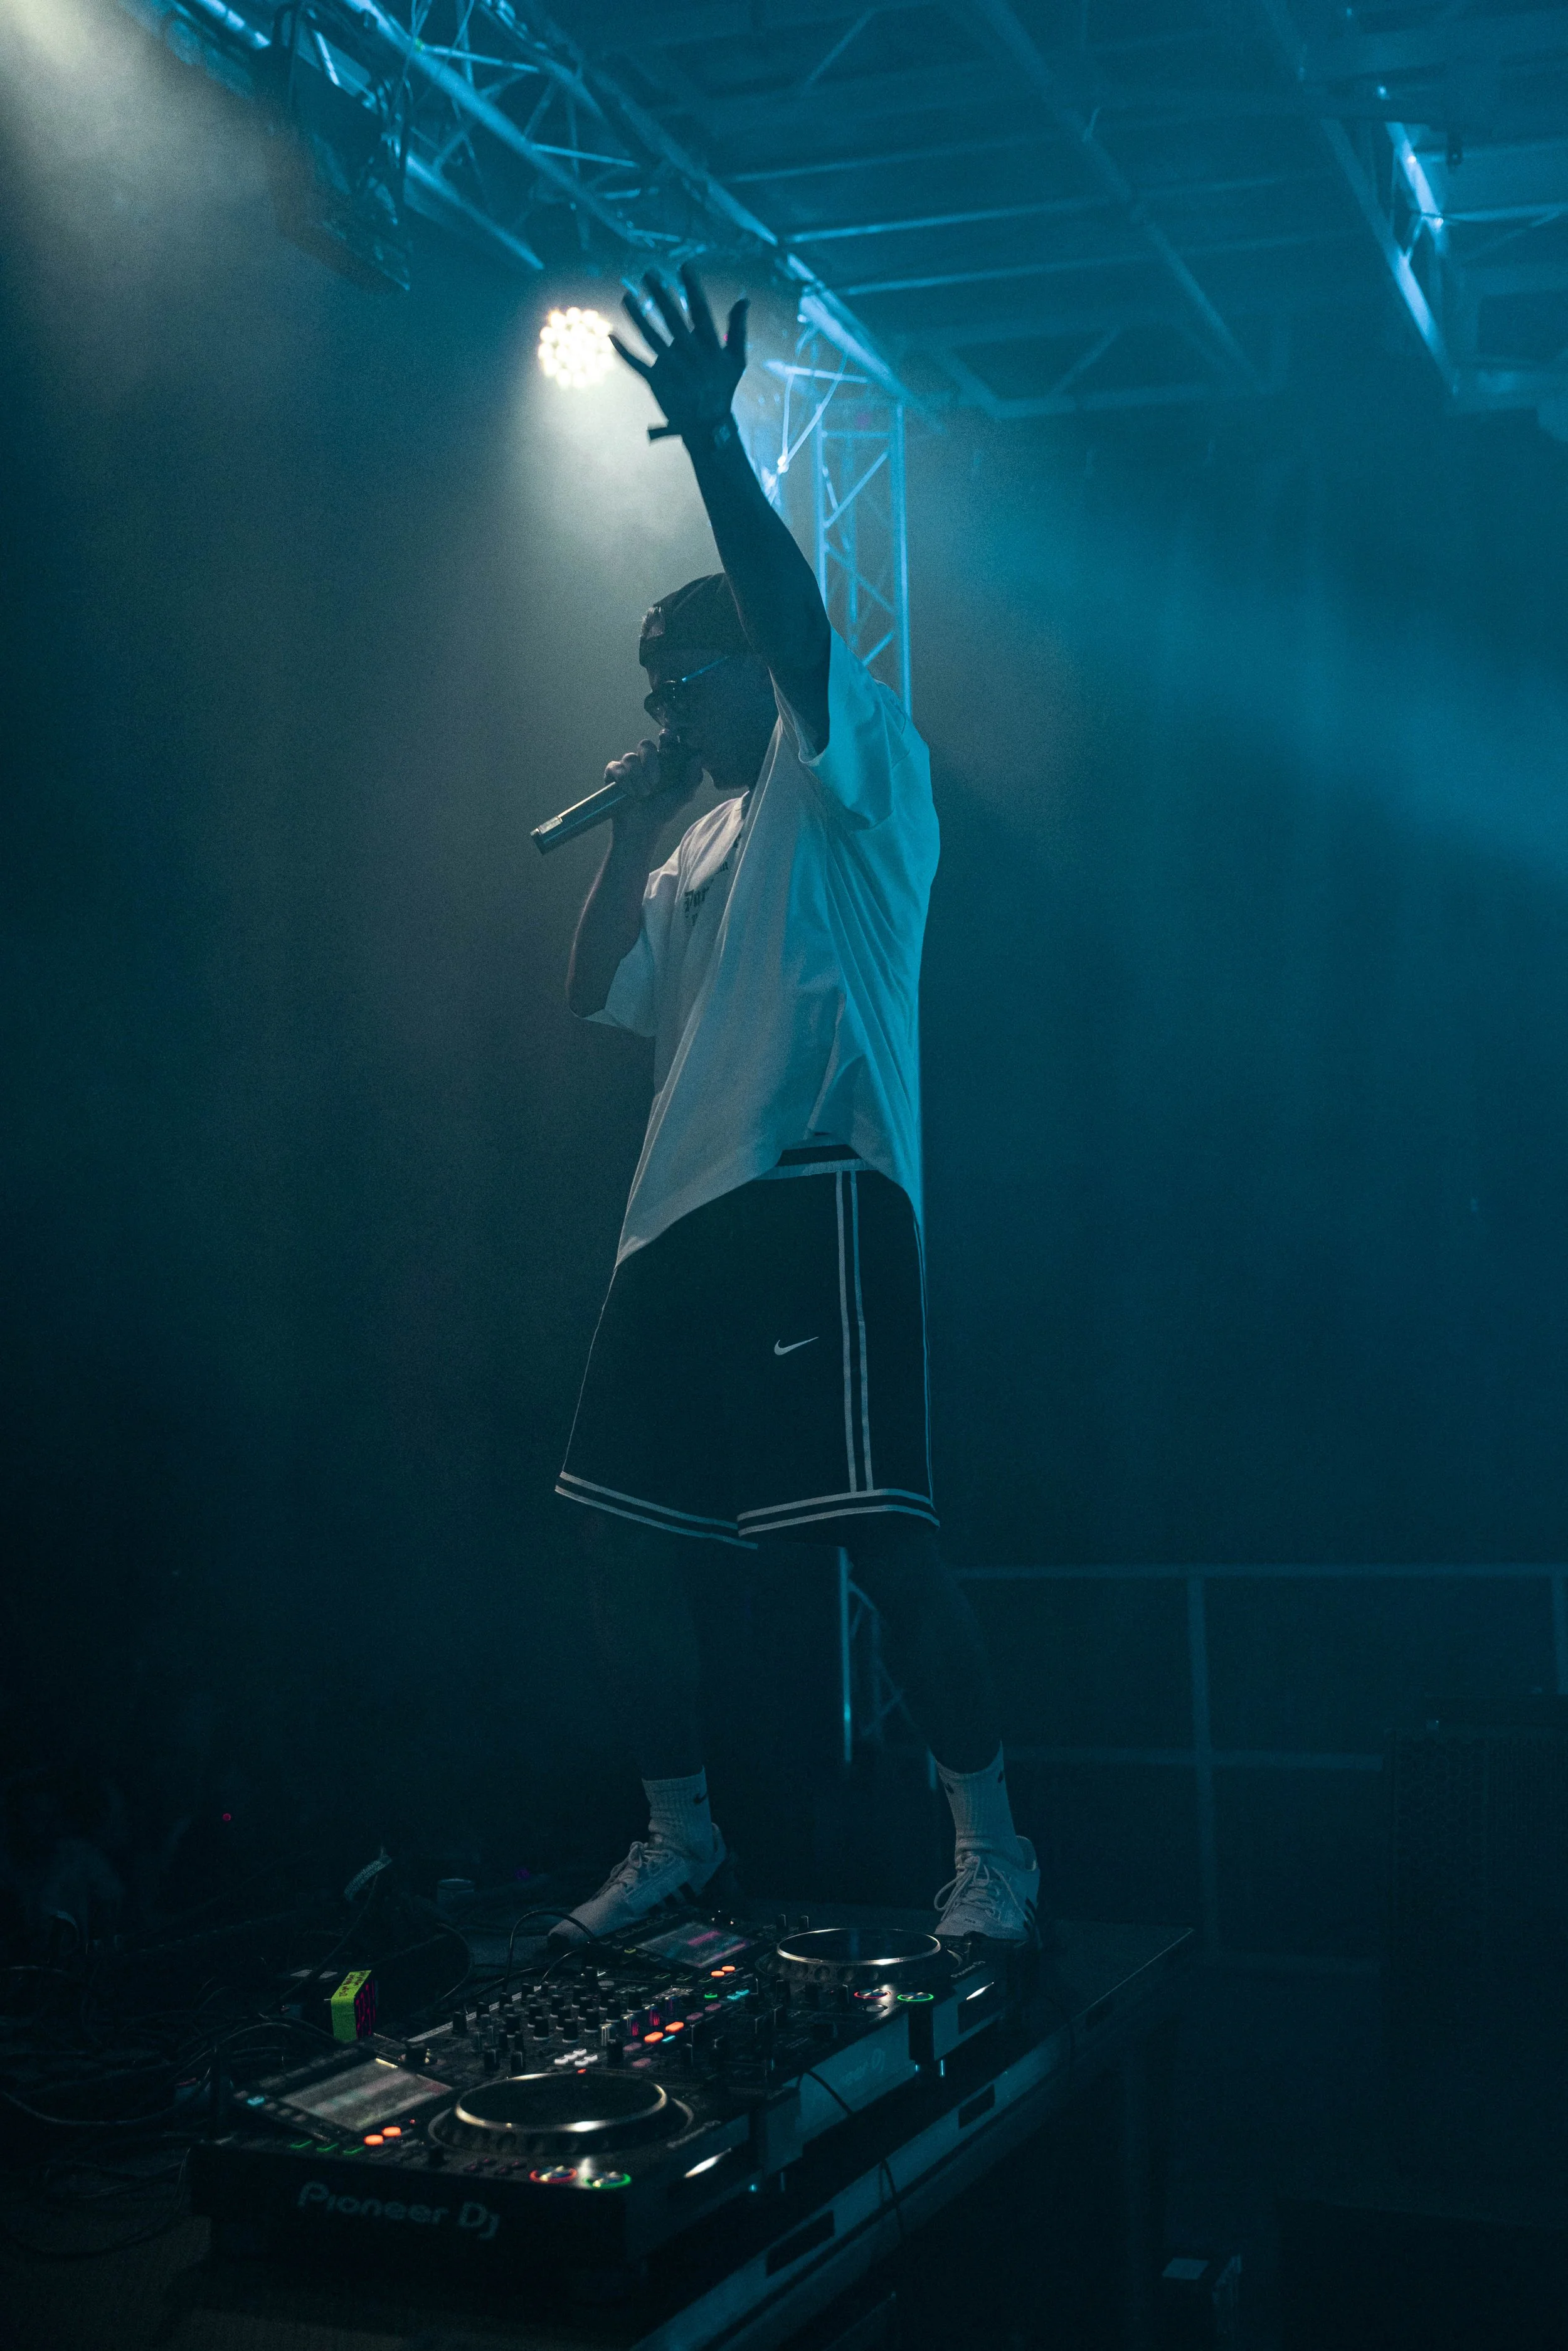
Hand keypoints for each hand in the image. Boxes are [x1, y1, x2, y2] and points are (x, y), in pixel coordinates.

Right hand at [606, 733, 703, 835]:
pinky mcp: (613, 773)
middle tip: (655, 782)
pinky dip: (624, 780)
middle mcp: (644, 760)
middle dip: (650, 762)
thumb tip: (698, 757)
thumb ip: (693, 778)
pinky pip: (615, 767)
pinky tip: (630, 793)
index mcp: (663, 760)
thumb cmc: (663, 810)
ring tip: (643, 794)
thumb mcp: (683, 796)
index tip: (666, 737)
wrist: (642, 829)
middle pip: (645, 745)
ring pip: (630, 757)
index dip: (665, 735)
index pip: (664, 741)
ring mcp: (628, 766)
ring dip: (638, 777)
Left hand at [611, 265, 747, 440]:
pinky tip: (610, 334)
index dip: (692, 289)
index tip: (684, 266)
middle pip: (672, 319)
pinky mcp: (657, 382)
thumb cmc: (722, 388)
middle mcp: (690, 356)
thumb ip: (738, 330)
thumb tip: (744, 300)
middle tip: (647, 273)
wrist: (707, 425)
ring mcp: (672, 369)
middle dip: (659, 295)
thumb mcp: (736, 360)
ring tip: (625, 297)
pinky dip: (623, 351)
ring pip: (651, 338)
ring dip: (637, 317)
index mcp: (709, 347)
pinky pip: (637, 364)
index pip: (700, 311)